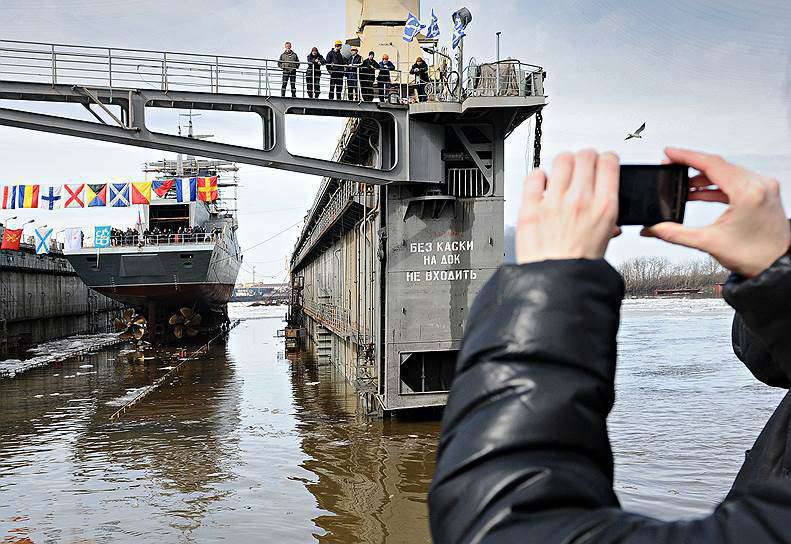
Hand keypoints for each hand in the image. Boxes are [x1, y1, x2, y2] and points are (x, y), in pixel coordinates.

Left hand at [517, 150, 619, 263]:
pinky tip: (542, 184)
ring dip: (563, 163)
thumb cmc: (578, 267)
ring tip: (562, 172)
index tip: (602, 162)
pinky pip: (535, 176)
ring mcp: (554, 201)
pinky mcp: (531, 207)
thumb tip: (603, 206)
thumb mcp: (605, 240)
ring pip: (561, 160)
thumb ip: (607, 218)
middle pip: (585, 156)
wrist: (555, 282)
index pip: (608, 162)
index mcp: (603, 207)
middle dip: (585, 158)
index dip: (606, 159)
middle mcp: (580, 200)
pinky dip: (540, 176)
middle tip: (582, 165)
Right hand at [641, 148, 789, 277]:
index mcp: (747, 193)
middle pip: (718, 166)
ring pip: (727, 172)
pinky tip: (700, 193)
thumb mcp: (709, 243)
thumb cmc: (755, 255)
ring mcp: (763, 187)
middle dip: (692, 167)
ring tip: (683, 187)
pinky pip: (735, 181)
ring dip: (703, 178)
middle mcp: (759, 185)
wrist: (777, 265)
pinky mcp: (764, 192)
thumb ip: (675, 234)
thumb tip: (653, 228)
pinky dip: (716, 186)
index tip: (669, 153)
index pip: (711, 165)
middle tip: (671, 168)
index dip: (686, 157)